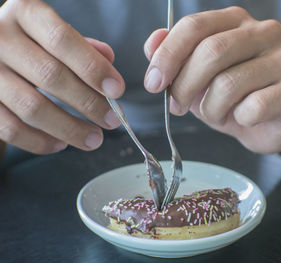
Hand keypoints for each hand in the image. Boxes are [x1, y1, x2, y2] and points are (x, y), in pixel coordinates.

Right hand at [0, 0, 124, 153]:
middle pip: (51, 76)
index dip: (93, 68)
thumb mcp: (55, 33)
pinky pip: (11, 128)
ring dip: (70, 129)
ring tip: (94, 139)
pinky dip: (40, 141)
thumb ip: (82, 46)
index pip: (62, 40)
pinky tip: (61, 144)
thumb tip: (109, 60)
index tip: (117, 91)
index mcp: (26, 13)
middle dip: (89, 104)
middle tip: (113, 120)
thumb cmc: (35, 44)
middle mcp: (0, 37)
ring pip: (32, 107)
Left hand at [143, 7, 280, 153]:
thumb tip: (152, 43)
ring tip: (214, 114)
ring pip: (228, 84)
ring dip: (210, 109)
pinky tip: (244, 118)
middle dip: (184, 87)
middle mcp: (263, 32)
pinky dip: (239, 119)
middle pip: (211, 52)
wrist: (269, 121)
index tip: (153, 84)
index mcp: (234, 22)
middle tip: (176, 106)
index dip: (168, 56)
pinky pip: (254, 107)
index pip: (194, 26)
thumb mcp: (196, 76)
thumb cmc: (230, 96)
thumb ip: (174, 56)